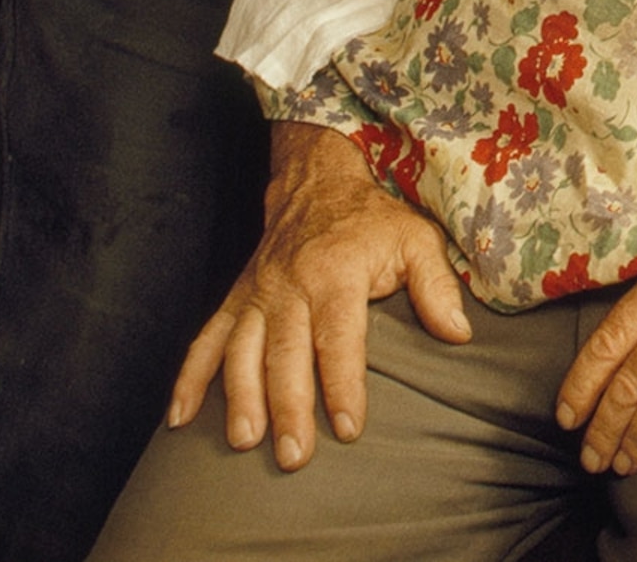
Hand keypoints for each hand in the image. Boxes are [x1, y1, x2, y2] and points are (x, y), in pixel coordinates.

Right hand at [165, 122, 473, 470]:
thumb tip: (458, 334)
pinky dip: (188, 379)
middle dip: (288, 407)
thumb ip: (436, 287)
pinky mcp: (235, 300)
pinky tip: (177, 418)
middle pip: (285, 354)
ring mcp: (256, 295)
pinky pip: (205, 340)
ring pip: (241, 351)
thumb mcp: (416, 239)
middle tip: (294, 456)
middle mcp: (289, 286)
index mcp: (335, 274)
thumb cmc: (371, 220)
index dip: (342, 385)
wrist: (315, 181)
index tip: (347, 428)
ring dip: (239, 398)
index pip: (338, 339)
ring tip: (244, 441)